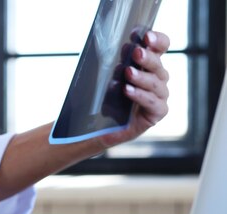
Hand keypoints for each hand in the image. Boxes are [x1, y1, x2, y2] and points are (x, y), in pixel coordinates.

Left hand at [97, 30, 169, 147]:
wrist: (102, 127)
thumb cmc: (108, 98)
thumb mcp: (110, 76)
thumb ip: (118, 62)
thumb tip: (120, 45)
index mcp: (149, 65)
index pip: (161, 47)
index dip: (157, 40)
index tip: (145, 35)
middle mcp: (158, 78)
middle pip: (158, 64)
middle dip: (147, 57)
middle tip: (136, 52)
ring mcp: (160, 96)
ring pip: (156, 83)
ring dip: (141, 77)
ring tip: (128, 72)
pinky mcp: (158, 112)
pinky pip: (152, 102)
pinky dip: (140, 95)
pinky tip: (128, 90)